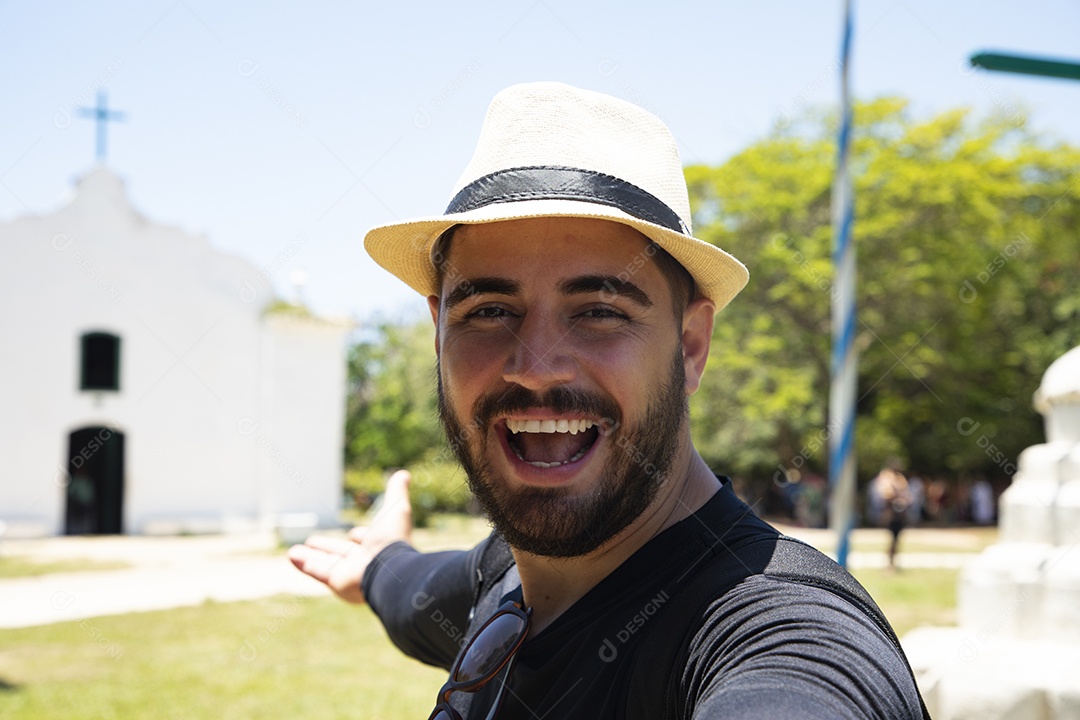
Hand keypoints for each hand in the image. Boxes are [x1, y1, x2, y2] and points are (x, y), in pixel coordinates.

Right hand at [287, 469, 412, 603]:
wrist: (390, 570)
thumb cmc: (394, 539)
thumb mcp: (397, 508)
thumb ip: (397, 492)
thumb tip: (404, 474)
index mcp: (378, 546)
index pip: (366, 542)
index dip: (361, 537)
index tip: (354, 534)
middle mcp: (363, 561)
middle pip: (341, 553)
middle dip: (328, 547)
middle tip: (313, 542)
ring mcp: (348, 573)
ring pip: (325, 563)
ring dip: (310, 557)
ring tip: (294, 552)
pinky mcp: (335, 581)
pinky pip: (316, 570)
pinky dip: (303, 564)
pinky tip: (291, 556)